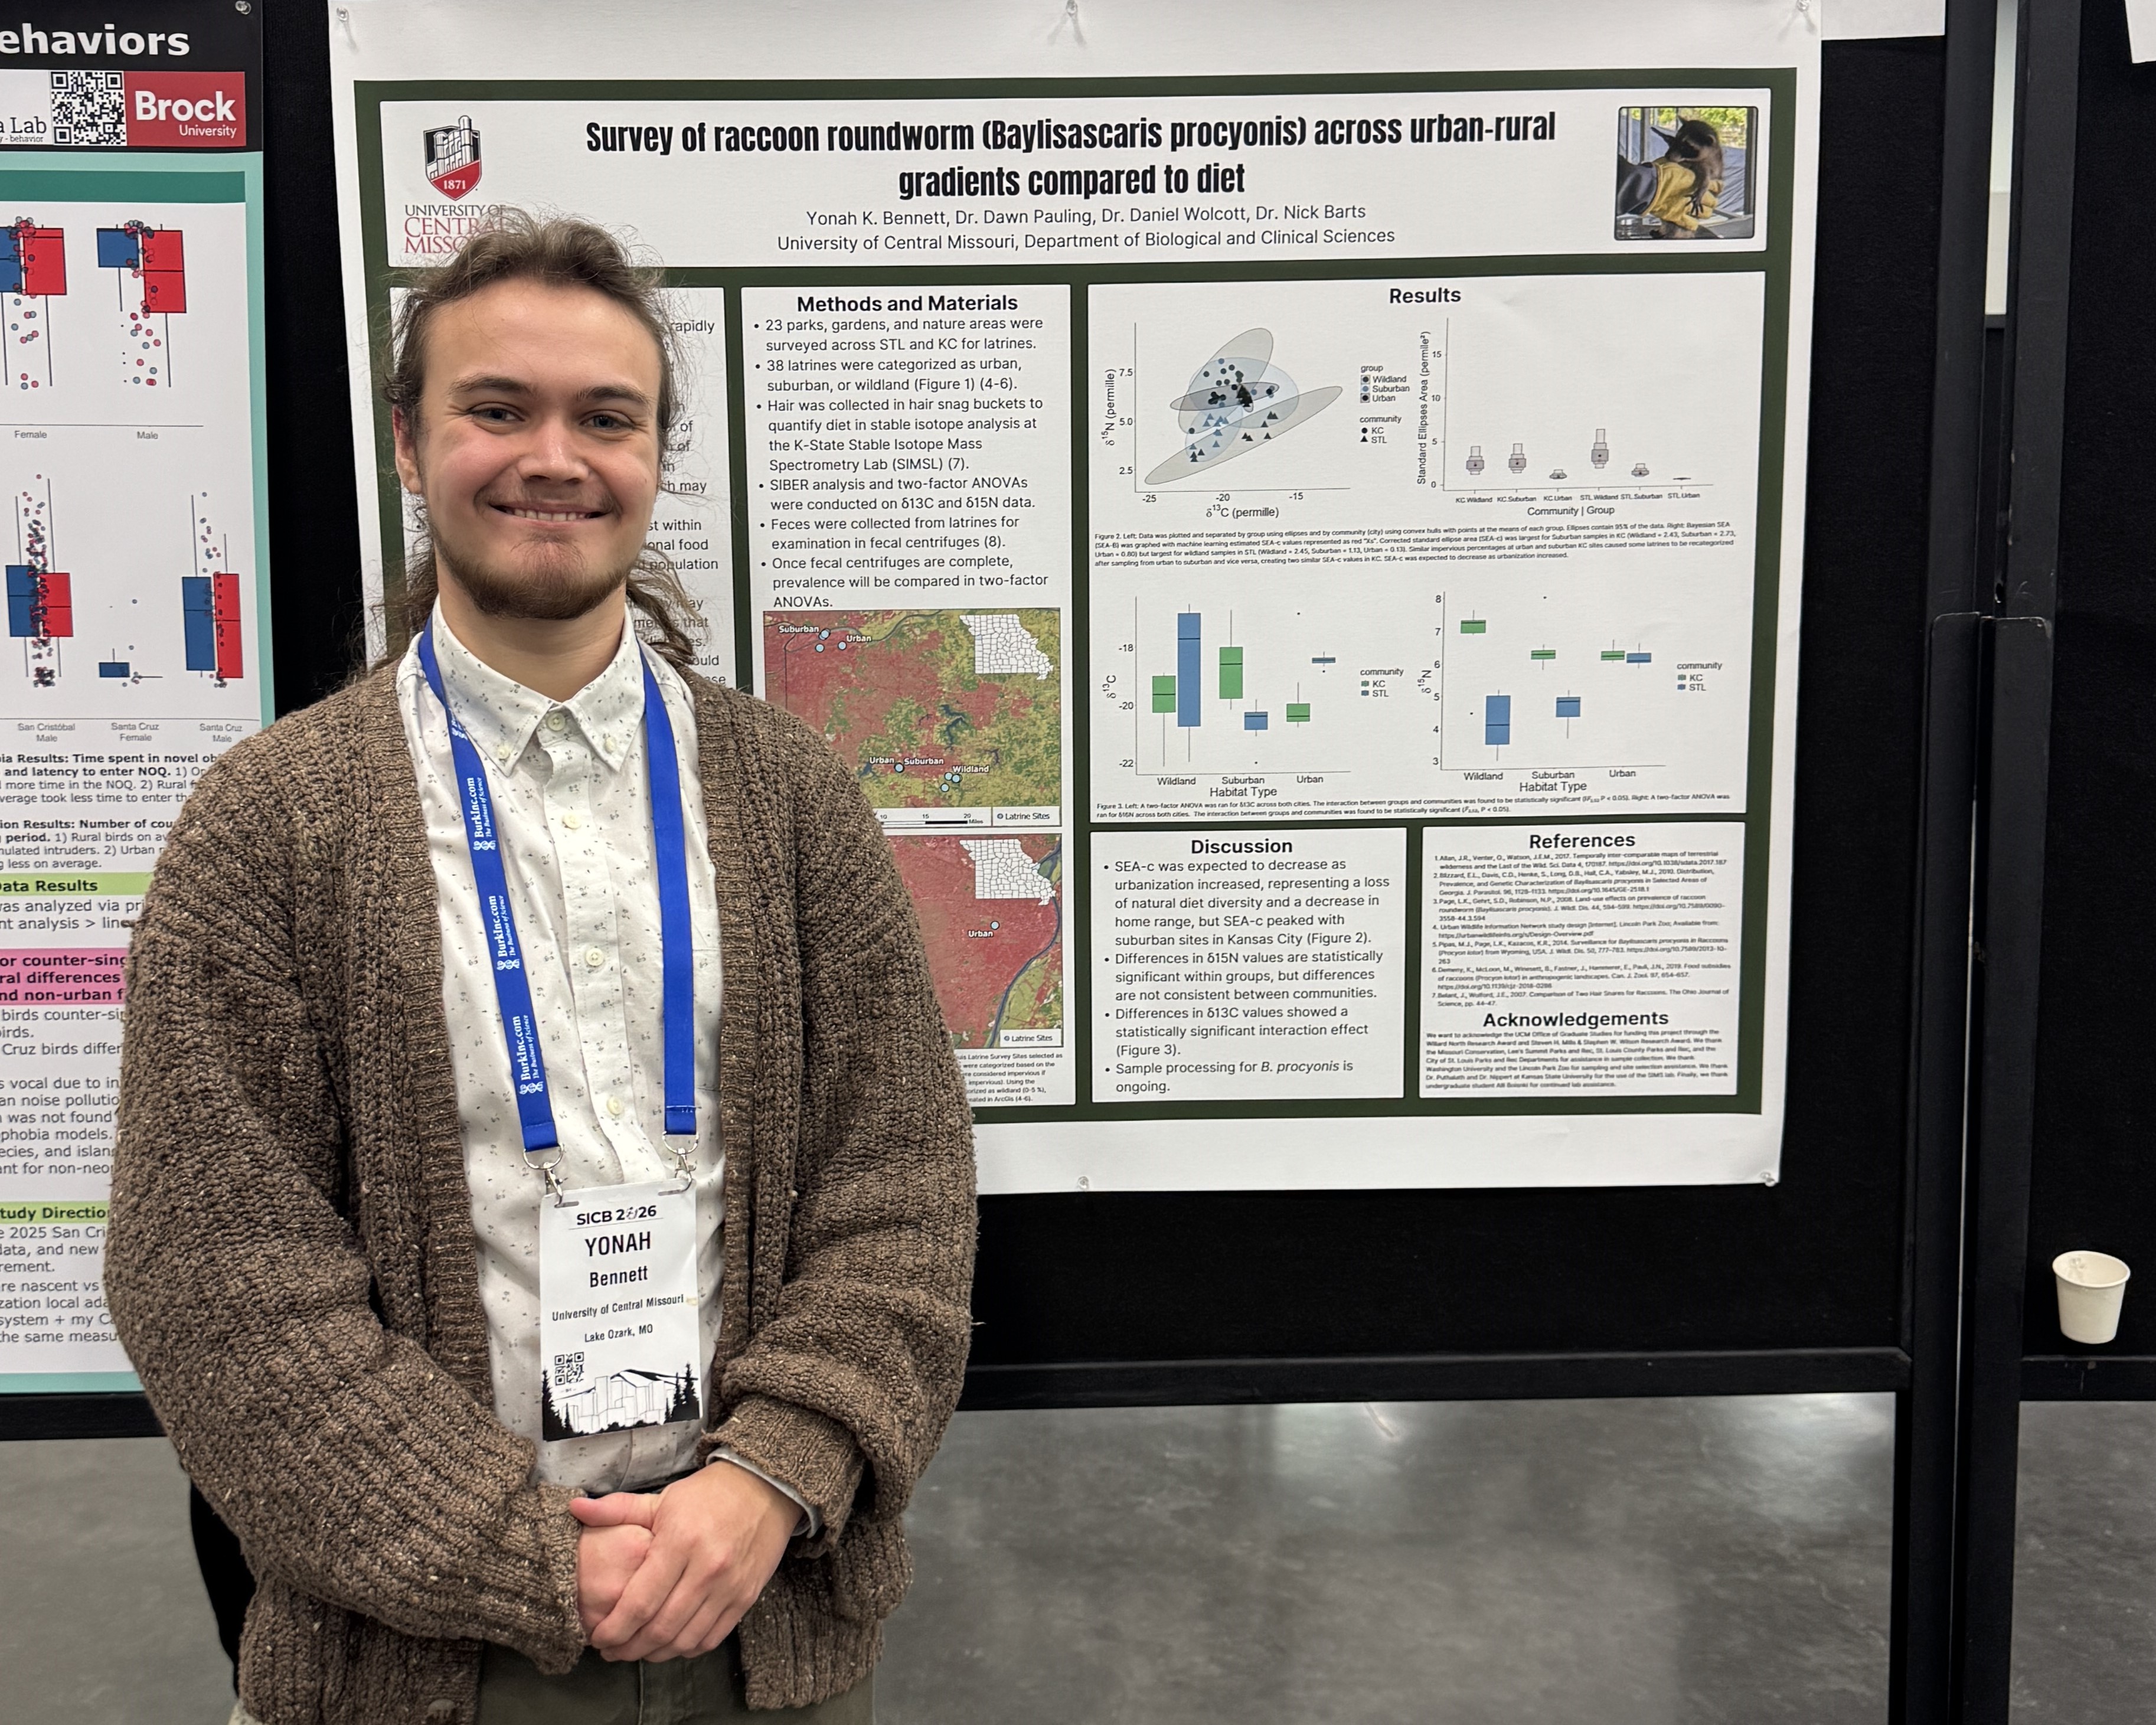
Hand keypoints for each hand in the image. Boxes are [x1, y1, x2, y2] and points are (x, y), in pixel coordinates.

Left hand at [569, 1462, 798, 1661]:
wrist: (765, 1488)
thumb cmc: (709, 1495)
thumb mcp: (662, 1498)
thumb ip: (618, 1509)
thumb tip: (575, 1507)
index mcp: (681, 1541)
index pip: (641, 1601)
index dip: (615, 1628)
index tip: (598, 1638)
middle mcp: (707, 1568)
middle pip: (661, 1628)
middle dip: (629, 1647)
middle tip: (611, 1651)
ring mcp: (730, 1587)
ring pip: (686, 1639)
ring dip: (656, 1653)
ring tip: (637, 1651)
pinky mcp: (746, 1598)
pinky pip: (712, 1638)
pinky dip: (687, 1648)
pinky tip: (671, 1644)